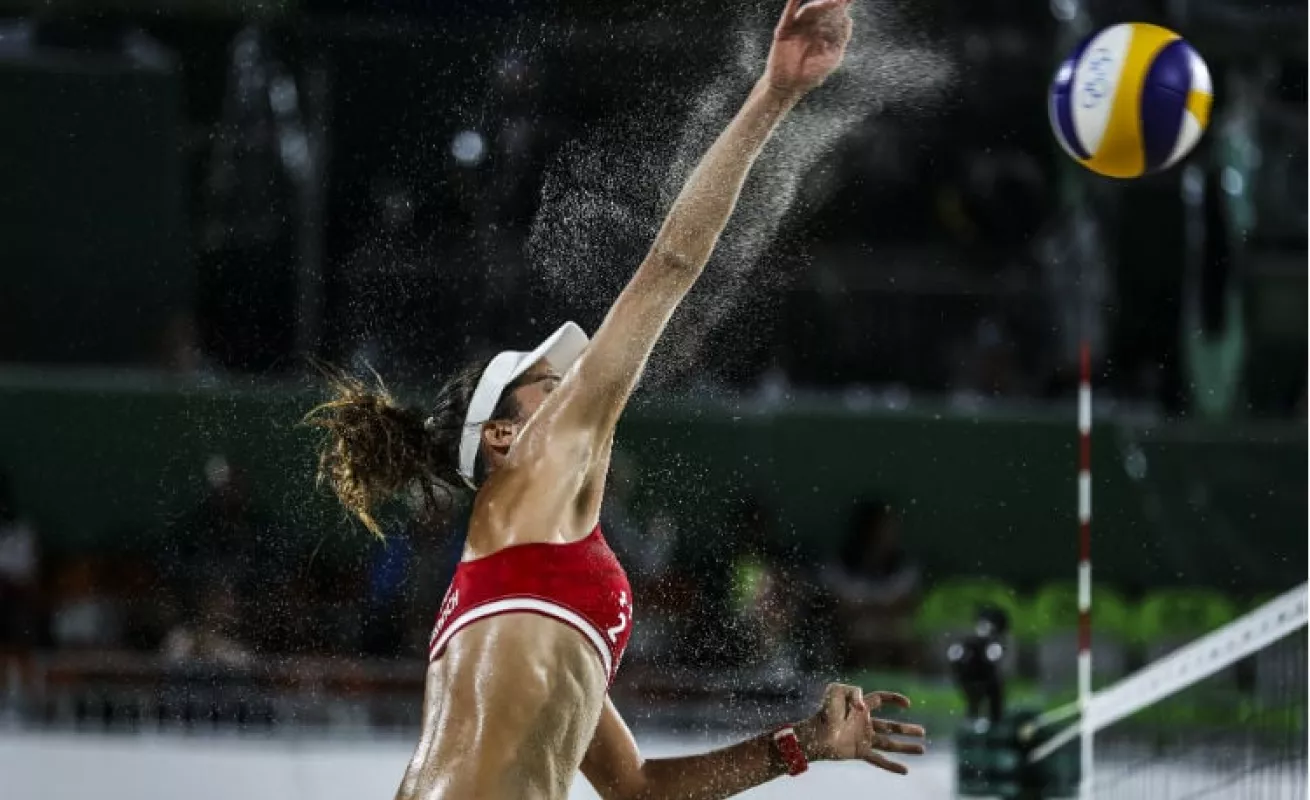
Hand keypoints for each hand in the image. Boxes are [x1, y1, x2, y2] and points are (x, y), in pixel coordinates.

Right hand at [763, 0, 854, 97]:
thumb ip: (840, 39)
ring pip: (809, 12)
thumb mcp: (832, 57)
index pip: (834, 16)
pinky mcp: (783, 31)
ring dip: (820, 5)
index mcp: (823, 32)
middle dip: (833, 4)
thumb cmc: (811, 74)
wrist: (790, 87)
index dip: (842, 7)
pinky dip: (792, 4)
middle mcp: (811, 26)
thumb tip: (848, 19)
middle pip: (823, 11)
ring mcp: (797, 27)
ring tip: (833, 2)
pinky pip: (788, 15)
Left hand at [793, 683, 926, 774]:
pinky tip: (905, 770)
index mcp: (861, 707)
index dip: (894, 699)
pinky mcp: (860, 752)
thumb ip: (854, 691)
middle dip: (907, 729)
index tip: (907, 704)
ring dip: (906, 747)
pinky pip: (879, 760)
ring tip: (922, 749)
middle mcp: (864, 723)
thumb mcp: (836, 690)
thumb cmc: (824, 711)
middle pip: (891, 726)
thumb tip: (865, 708)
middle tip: (922, 731)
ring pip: (890, 743)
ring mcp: (863, 738)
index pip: (881, 699)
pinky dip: (892, 766)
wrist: (814, 734)